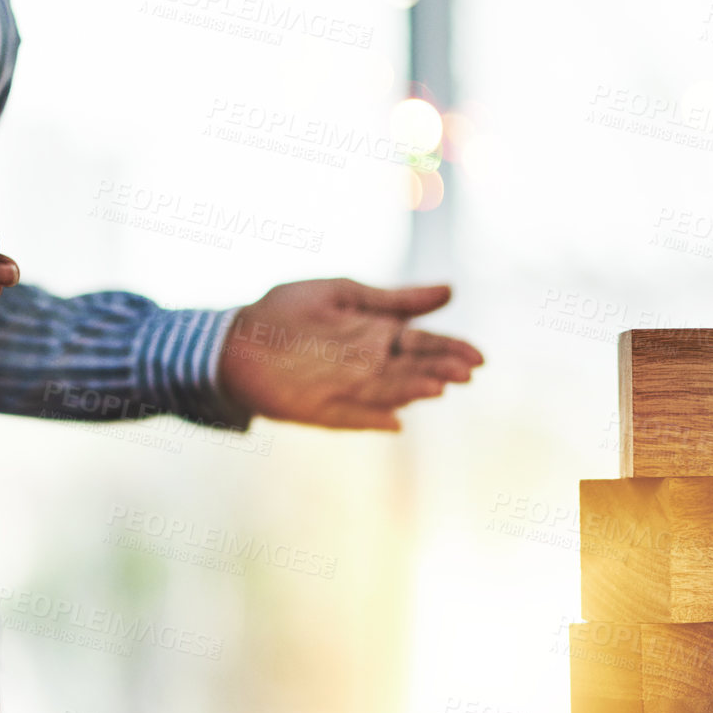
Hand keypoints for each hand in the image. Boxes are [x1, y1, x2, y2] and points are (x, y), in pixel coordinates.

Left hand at [218, 278, 482, 430]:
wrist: (235, 340)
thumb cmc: (288, 311)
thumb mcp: (345, 293)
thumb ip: (395, 298)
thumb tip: (451, 292)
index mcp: (378, 336)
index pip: (423, 344)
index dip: (450, 350)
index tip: (478, 357)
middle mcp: (370, 366)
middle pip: (413, 369)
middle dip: (440, 370)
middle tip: (467, 373)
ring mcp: (349, 390)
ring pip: (390, 392)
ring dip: (414, 391)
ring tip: (439, 387)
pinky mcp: (325, 412)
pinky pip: (357, 416)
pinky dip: (377, 419)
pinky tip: (399, 420)